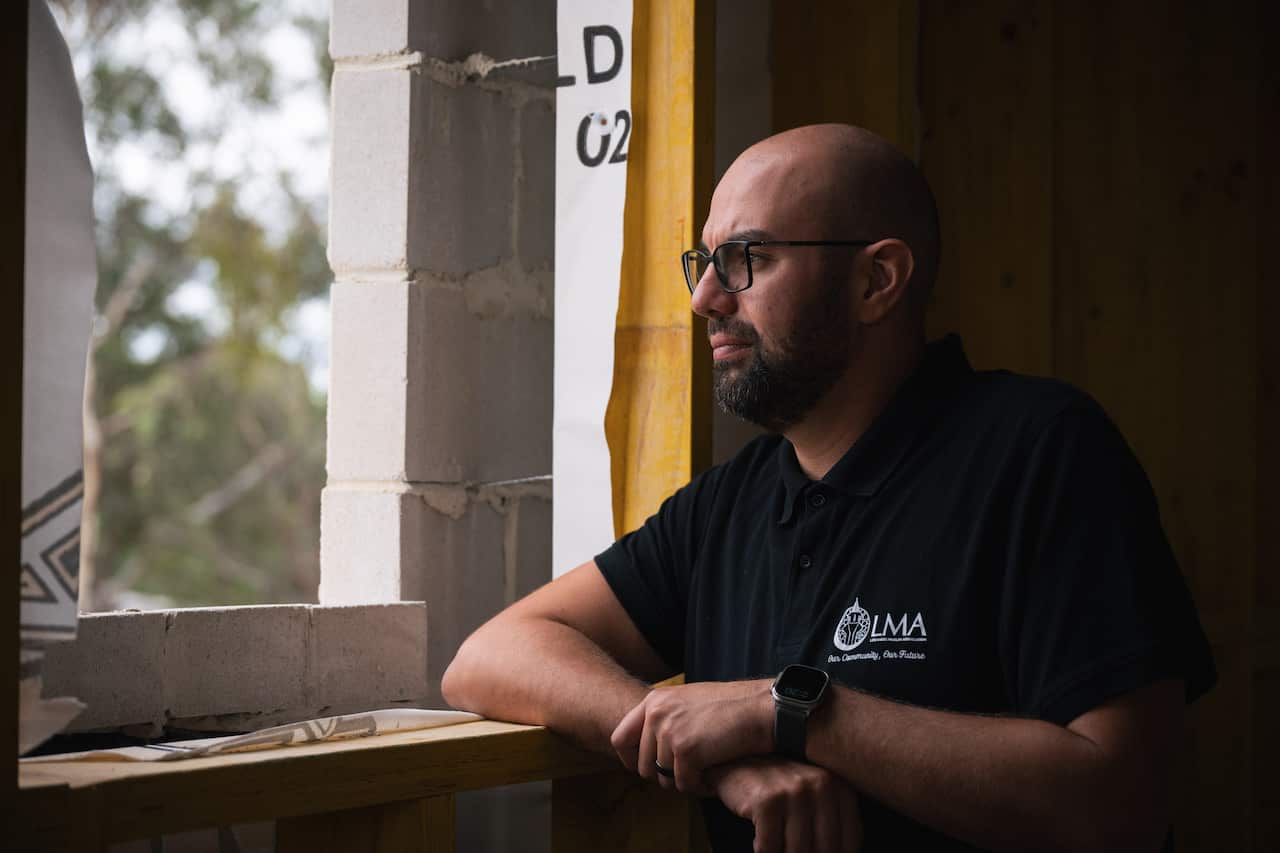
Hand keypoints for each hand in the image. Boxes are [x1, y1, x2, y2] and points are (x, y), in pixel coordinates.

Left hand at [610, 679, 771, 794]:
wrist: (761, 709)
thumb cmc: (732, 708)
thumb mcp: (689, 702)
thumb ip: (665, 719)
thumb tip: (649, 747)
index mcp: (654, 700)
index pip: (620, 738)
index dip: (631, 760)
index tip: (648, 770)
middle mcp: (656, 713)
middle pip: (642, 766)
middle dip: (664, 777)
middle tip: (688, 774)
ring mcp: (669, 731)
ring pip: (663, 779)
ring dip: (685, 782)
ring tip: (706, 771)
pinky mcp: (686, 750)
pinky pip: (684, 785)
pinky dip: (700, 786)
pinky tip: (714, 775)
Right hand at [710, 757, 862, 852]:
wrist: (737, 760)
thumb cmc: (781, 787)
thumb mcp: (816, 797)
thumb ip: (833, 824)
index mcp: (840, 788)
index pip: (849, 844)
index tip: (814, 851)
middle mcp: (821, 786)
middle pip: (824, 850)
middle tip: (791, 849)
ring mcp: (793, 792)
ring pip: (797, 852)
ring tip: (778, 846)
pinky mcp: (767, 801)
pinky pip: (769, 848)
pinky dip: (763, 852)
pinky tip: (760, 842)